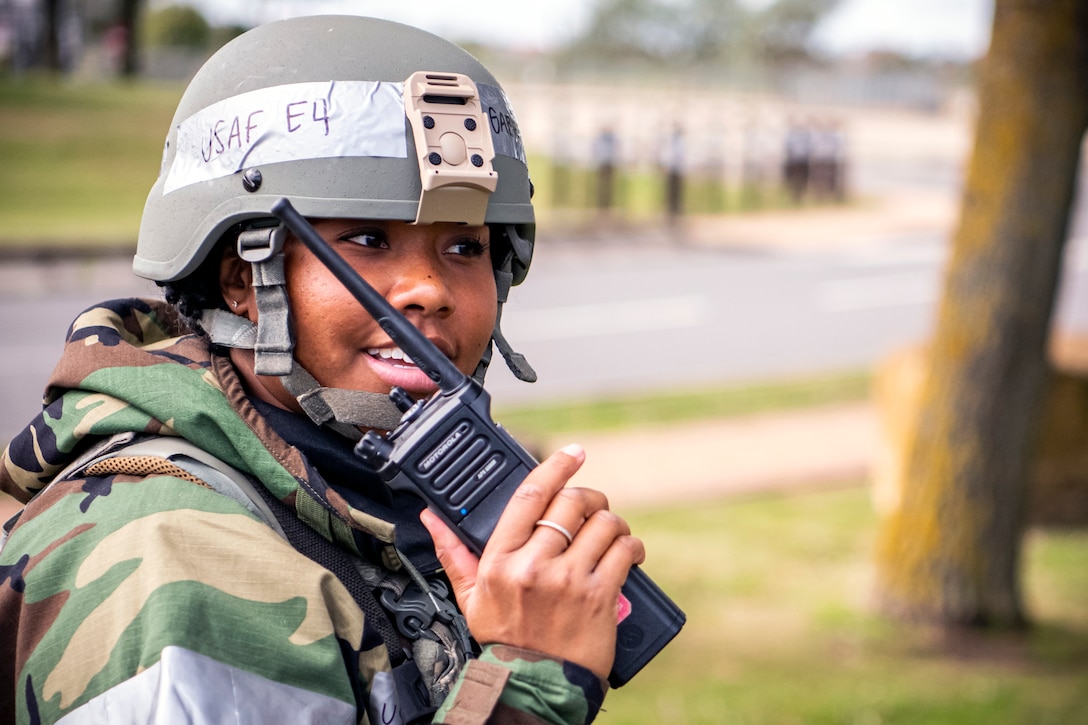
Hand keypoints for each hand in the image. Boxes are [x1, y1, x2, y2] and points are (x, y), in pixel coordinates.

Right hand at [419, 443, 644, 679]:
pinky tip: (628, 552)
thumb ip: (453, 553)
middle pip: (571, 502)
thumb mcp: (470, 597)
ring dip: (613, 522)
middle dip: (588, 497)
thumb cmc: (504, 640)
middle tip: (591, 506)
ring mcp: (569, 580)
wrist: (532, 686)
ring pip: (603, 523)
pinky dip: (632, 547)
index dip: (556, 466)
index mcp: (501, 560)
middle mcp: (534, 565)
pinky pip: (624, 552)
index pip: (530, 495)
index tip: (573, 453)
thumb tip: (432, 519)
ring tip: (610, 532)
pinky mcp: (600, 596)